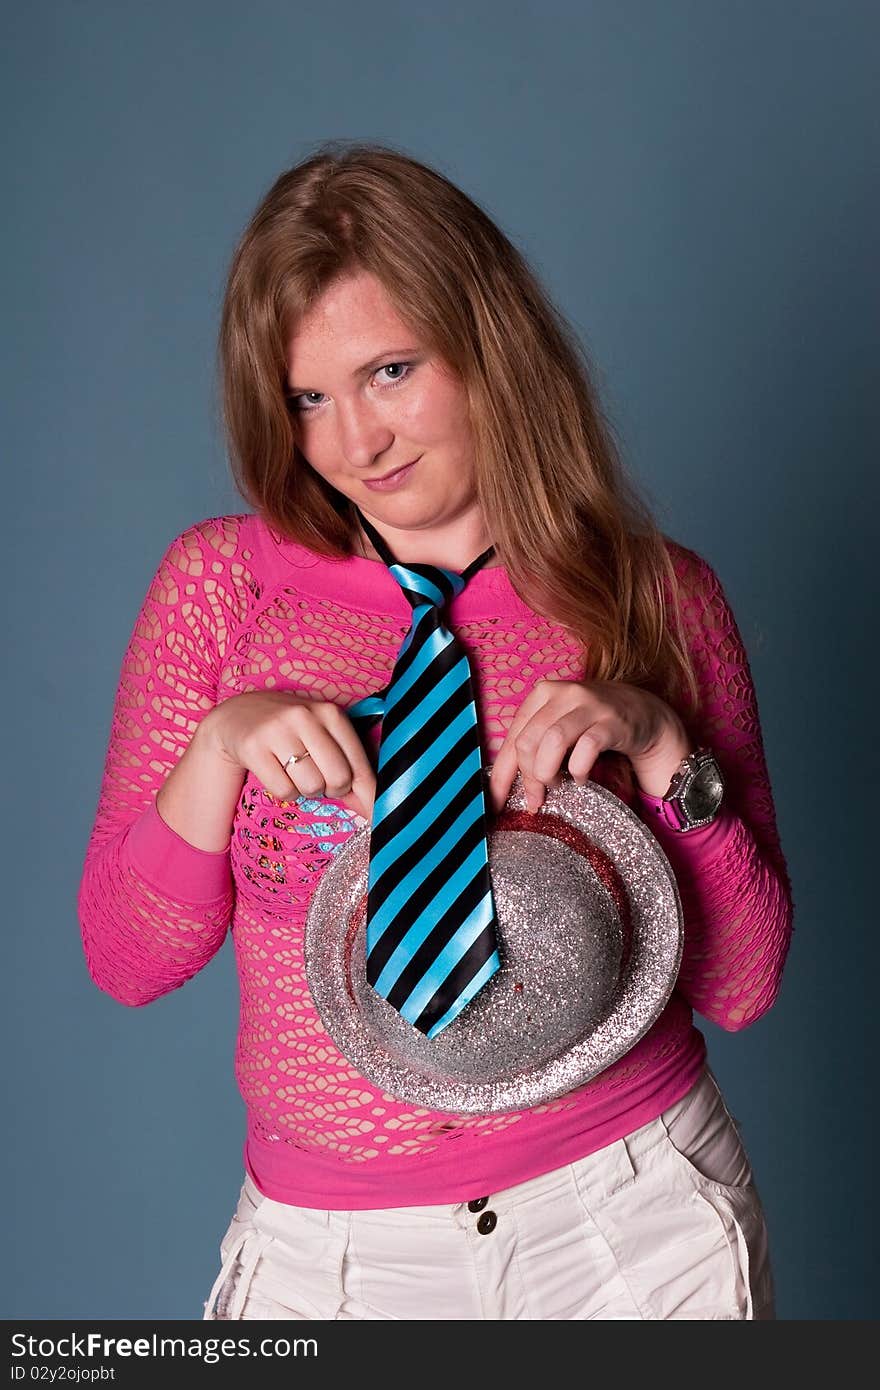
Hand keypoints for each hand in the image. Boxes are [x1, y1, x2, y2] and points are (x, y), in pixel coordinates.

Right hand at [201, 691, 376, 820]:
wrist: (238, 715)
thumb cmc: (292, 731)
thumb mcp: (323, 738)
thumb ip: (349, 770)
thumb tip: (371, 811)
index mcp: (331, 713)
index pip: (360, 766)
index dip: (368, 796)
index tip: (375, 818)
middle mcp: (306, 716)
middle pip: (338, 779)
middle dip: (332, 789)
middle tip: (318, 778)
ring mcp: (278, 730)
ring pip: (311, 787)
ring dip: (305, 790)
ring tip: (295, 772)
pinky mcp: (253, 746)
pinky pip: (283, 791)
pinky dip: (284, 792)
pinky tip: (277, 773)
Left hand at [487, 678, 691, 814]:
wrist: (641, 712)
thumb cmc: (591, 722)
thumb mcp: (558, 724)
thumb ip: (532, 746)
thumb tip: (502, 785)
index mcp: (542, 694)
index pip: (511, 737)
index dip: (501, 774)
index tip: (496, 800)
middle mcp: (563, 694)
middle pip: (528, 742)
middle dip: (528, 777)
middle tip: (536, 796)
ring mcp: (589, 705)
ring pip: (552, 742)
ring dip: (549, 773)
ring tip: (557, 784)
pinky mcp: (611, 721)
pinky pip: (586, 749)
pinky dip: (578, 770)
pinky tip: (580, 777)